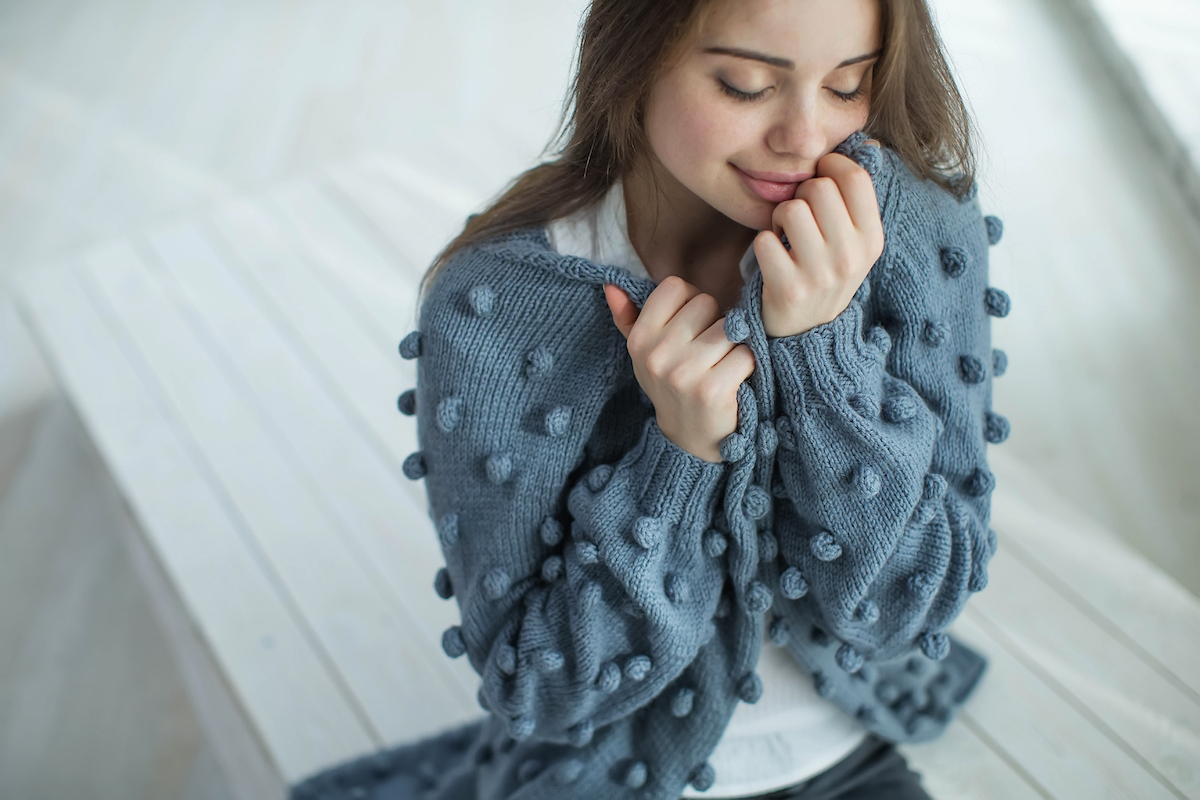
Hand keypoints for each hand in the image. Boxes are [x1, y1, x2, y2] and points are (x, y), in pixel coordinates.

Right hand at [604, 277, 754, 462]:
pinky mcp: (711, 390)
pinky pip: (745, 353)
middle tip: (707, 352)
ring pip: (729, 327)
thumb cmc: (672, 386)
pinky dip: (747, 364)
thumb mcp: (644, 353)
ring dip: (733, 344)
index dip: (690, 303)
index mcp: (639, 338)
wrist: (690, 438)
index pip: (675, 287)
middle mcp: (657, 354)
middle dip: (713, 323)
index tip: (691, 327)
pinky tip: (734, 380)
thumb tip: (611, 285)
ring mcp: (683, 373)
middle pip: (705, 303)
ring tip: (720, 365)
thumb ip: (628, 317)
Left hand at [753, 144, 883, 338]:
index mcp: (872, 240)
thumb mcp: (853, 241)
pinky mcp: (788, 289)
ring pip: (790, 210)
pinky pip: (764, 240)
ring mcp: (820, 276)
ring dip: (779, 218)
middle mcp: (851, 258)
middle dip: (801, 195)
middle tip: (799, 216)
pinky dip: (762, 244)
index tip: (819, 177)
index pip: (855, 178)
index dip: (830, 167)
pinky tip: (772, 258)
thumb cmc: (823, 272)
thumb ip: (856, 197)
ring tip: (784, 235)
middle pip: (819, 189)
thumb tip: (871, 143)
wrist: (805, 333)